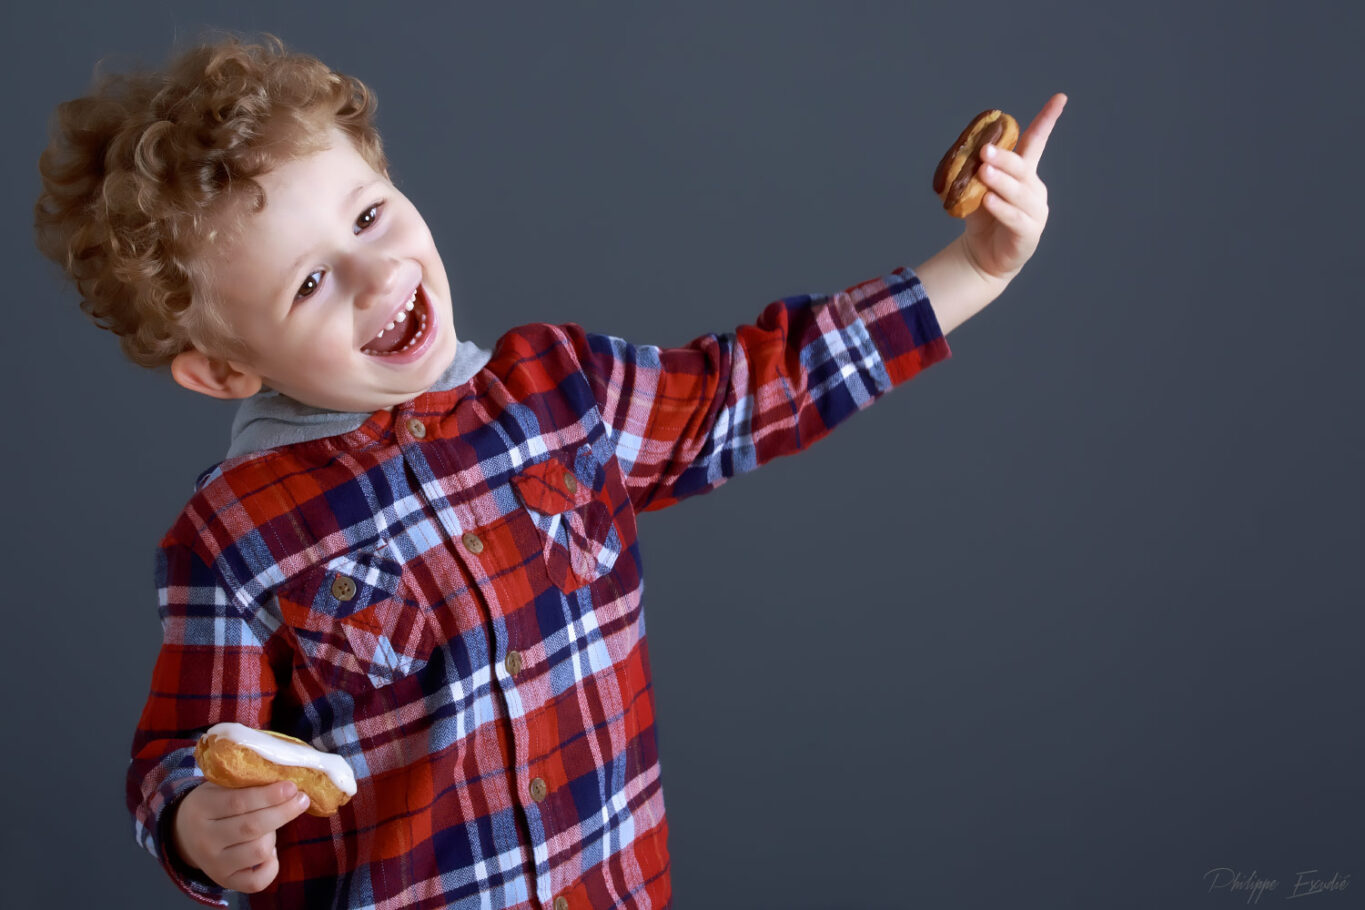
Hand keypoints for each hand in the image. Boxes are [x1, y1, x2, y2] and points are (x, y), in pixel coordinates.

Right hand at [171, 780, 310, 892]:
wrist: (184, 835)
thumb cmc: (212, 804)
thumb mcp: (219, 786)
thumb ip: (245, 781)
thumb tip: (284, 777)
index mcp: (201, 809)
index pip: (239, 802)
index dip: (269, 795)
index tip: (292, 786)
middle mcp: (205, 840)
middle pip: (252, 827)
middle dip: (283, 812)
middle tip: (301, 799)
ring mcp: (214, 864)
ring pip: (258, 851)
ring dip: (274, 835)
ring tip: (272, 825)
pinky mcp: (225, 881)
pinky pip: (257, 881)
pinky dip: (271, 866)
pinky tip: (270, 852)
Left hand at [961, 93, 1067, 282]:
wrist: (983, 256)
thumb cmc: (982, 219)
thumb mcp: (974, 192)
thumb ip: (971, 175)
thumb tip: (959, 157)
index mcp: (1023, 173)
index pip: (1036, 142)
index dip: (1048, 120)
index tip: (1059, 98)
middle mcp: (1033, 188)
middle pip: (1022, 168)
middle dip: (1004, 157)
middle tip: (985, 151)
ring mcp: (1034, 211)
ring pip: (1019, 192)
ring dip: (1000, 181)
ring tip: (983, 173)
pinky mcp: (1028, 233)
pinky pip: (1015, 218)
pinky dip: (1001, 208)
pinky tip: (988, 201)